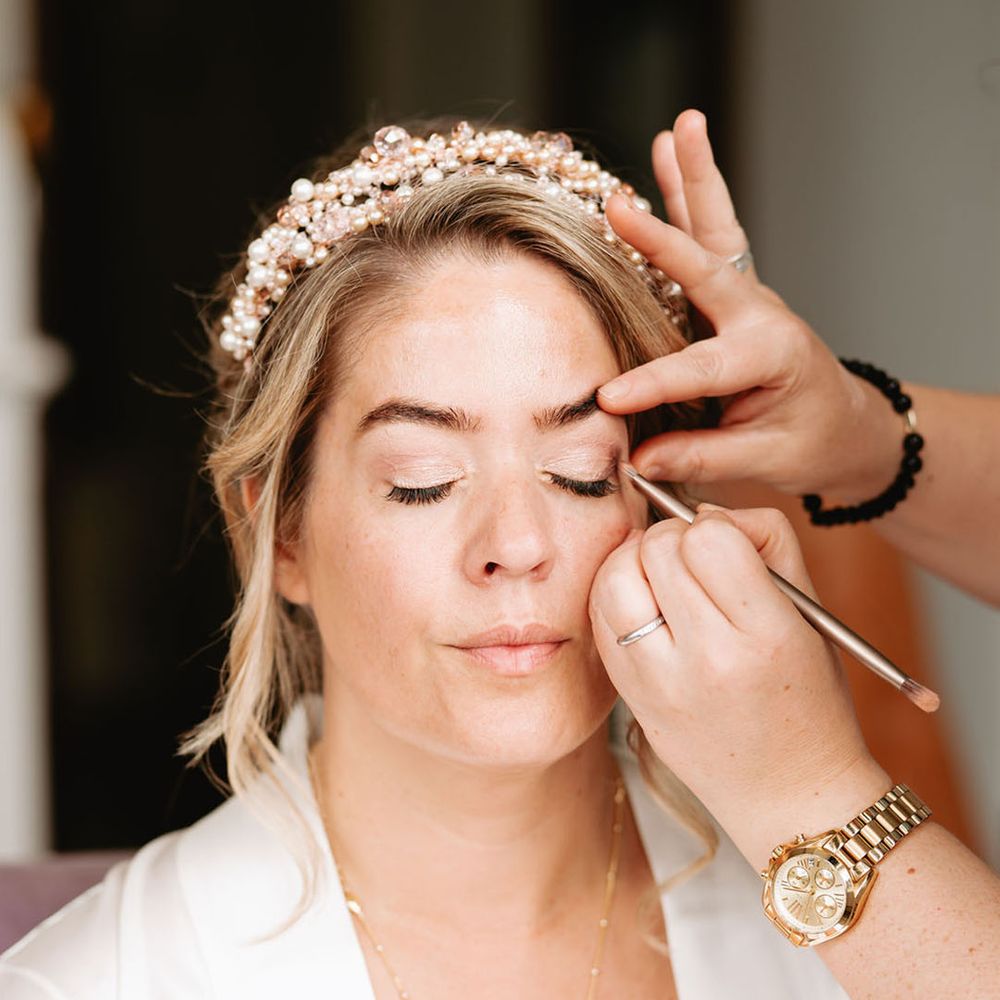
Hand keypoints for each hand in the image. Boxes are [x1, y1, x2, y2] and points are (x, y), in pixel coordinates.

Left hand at [589, 503, 888, 867]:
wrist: (790, 797)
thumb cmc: (809, 698)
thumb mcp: (811, 613)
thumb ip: (766, 541)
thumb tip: (701, 509)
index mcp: (764, 636)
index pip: (709, 537)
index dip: (714, 527)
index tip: (725, 546)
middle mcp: (707, 660)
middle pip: (656, 548)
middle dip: (673, 539)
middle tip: (694, 561)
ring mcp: (658, 682)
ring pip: (614, 577)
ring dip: (635, 563)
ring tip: (662, 579)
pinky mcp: (629, 696)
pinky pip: (600, 616)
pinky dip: (617, 596)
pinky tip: (646, 607)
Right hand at [599, 110, 900, 500]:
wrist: (844, 424)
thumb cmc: (811, 443)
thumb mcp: (765, 461)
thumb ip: (704, 456)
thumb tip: (640, 461)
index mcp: (771, 355)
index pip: (702, 368)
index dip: (653, 384)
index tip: (608, 399)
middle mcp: (759, 313)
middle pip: (710, 263)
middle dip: (662, 237)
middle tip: (620, 206)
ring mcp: (745, 297)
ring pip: (716, 231)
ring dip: (694, 179)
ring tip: (677, 129)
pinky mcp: (731, 294)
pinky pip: (708, 237)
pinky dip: (686, 194)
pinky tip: (663, 152)